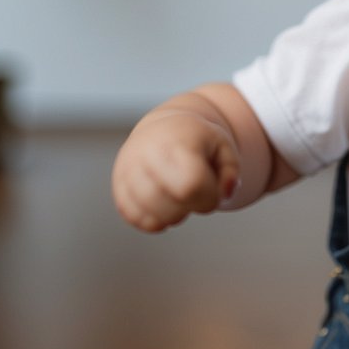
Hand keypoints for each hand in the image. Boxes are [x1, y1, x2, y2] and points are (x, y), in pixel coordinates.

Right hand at [111, 110, 240, 232]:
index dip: (208, 198)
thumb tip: (225, 194)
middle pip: (170, 204)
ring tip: (180, 199)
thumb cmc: (196, 141)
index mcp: (176, 141)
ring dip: (172, 217)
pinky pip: (133, 217)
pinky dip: (153, 221)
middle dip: (191, 208)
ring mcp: (127, 170)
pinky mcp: (118, 186)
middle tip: (195, 194)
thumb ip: (231, 172)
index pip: (191, 185)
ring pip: (150, 214)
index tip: (212, 191)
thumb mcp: (223, 147)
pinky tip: (164, 207)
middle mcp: (146, 154)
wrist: (162, 128)